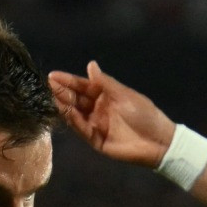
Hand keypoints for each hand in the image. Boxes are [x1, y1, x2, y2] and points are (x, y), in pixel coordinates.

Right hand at [48, 62, 175, 168]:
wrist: (158, 141)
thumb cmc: (145, 114)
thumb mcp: (125, 95)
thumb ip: (105, 83)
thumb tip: (90, 66)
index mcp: (105, 96)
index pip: (83, 87)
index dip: (69, 81)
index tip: (53, 75)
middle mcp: (98, 110)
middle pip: (76, 100)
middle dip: (62, 92)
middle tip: (48, 84)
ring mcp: (96, 125)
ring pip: (76, 114)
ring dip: (64, 106)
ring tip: (51, 96)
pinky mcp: (97, 141)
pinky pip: (83, 130)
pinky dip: (74, 121)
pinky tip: (66, 111)